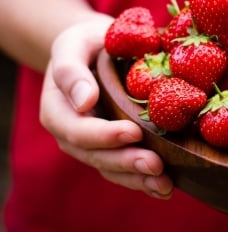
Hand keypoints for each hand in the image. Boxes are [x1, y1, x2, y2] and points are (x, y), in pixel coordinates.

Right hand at [40, 17, 173, 198]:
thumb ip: (70, 70)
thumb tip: (83, 102)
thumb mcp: (73, 45)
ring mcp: (93, 146)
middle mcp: (72, 134)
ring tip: (164, 185)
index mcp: (58, 110)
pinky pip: (124, 170)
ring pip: (112, 169)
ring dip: (139, 180)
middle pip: (97, 156)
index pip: (78, 130)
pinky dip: (144, 180)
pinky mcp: (112, 149)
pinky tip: (164, 186)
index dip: (105, 135)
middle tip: (156, 165)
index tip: (134, 132)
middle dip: (127, 162)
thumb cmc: (86, 44)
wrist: (98, 51)